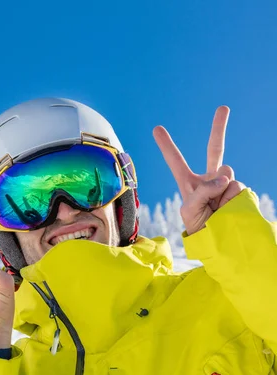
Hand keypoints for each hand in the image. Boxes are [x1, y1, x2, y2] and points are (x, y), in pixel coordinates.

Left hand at [153, 106, 245, 234]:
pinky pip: (236, 189)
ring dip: (221, 194)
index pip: (176, 162)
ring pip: (226, 176)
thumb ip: (202, 192)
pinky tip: (228, 210)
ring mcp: (227, 183)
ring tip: (217, 210)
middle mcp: (210, 179)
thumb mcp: (191, 211)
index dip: (167, 146)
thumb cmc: (201, 228)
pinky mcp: (241, 190)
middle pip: (215, 150)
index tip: (156, 128)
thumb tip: (225, 176)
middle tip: (223, 107)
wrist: (222, 242)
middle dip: (219, 127)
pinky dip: (231, 201)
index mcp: (190, 183)